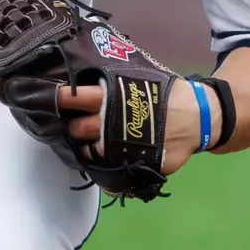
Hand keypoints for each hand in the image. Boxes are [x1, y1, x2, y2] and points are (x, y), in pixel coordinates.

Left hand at [55, 78, 215, 175]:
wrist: (197, 116)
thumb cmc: (168, 93)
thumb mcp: (141, 81)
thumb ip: (116, 86)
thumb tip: (90, 85)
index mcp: (111, 97)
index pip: (75, 97)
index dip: (61, 99)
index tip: (51, 99)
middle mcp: (111, 122)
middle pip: (77, 129)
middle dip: (74, 128)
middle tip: (78, 125)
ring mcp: (121, 146)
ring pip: (91, 151)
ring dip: (88, 148)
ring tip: (92, 144)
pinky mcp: (133, 163)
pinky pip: (111, 168)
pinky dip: (107, 164)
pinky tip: (109, 159)